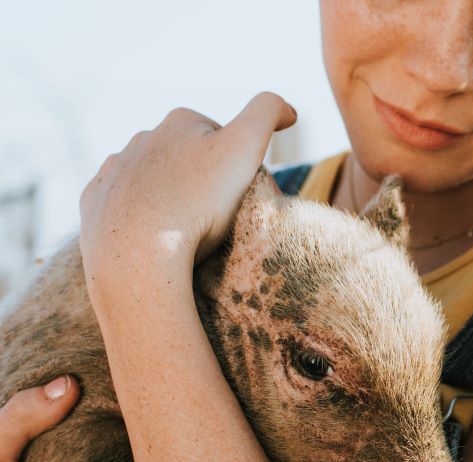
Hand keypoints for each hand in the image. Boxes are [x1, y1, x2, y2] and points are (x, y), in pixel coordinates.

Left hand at [78, 92, 296, 310]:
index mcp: (181, 122)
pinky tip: (154, 236)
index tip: (245, 194)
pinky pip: (122, 205)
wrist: (136, 251)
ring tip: (187, 230)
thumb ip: (268, 113)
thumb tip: (287, 110)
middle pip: (187, 158)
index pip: (223, 137)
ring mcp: (115, 170)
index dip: (241, 164)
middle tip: (220, 216)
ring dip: (171, 196)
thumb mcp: (245, 147)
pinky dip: (139, 216)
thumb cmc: (197, 201)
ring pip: (153, 179)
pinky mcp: (96, 202)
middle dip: (204, 179)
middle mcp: (142, 138)